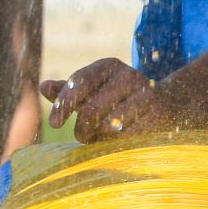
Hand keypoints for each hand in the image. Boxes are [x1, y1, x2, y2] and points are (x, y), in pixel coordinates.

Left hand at [41, 57, 180, 143]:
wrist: (164, 104)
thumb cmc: (117, 97)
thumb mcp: (92, 90)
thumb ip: (68, 90)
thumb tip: (43, 86)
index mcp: (107, 66)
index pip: (78, 84)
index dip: (63, 104)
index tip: (54, 124)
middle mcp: (127, 76)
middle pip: (91, 110)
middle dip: (82, 128)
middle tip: (82, 135)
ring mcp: (144, 94)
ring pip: (108, 125)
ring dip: (99, 137)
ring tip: (101, 136)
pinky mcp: (157, 114)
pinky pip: (126, 136)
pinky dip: (116, 142)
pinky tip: (118, 139)